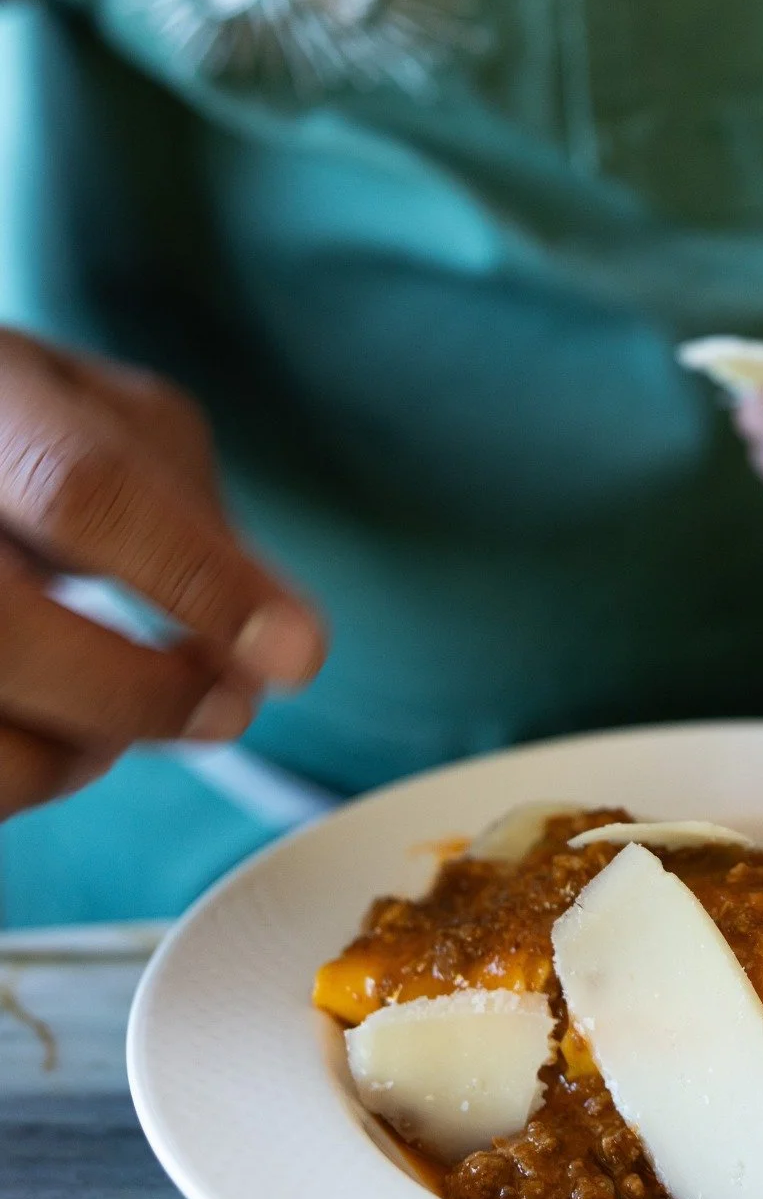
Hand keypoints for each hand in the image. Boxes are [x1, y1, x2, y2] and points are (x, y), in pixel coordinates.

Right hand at [0, 331, 325, 815]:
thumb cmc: (28, 427)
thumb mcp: (119, 423)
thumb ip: (199, 522)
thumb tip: (281, 643)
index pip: (84, 490)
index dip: (199, 582)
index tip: (297, 654)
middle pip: (3, 634)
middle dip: (134, 694)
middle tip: (227, 709)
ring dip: (74, 752)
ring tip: (129, 716)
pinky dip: (26, 774)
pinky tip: (57, 729)